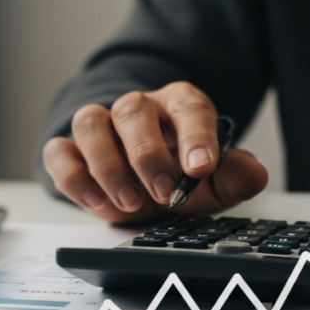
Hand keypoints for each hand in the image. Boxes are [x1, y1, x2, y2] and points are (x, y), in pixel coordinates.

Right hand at [42, 82, 267, 223]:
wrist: (144, 188)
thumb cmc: (181, 178)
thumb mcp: (215, 183)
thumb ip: (236, 177)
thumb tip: (252, 173)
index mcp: (179, 106)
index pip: (188, 107)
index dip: (195, 135)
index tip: (201, 168)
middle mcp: (137, 108)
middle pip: (132, 111)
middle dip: (147, 155)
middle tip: (163, 192)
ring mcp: (100, 126)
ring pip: (90, 123)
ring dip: (107, 165)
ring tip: (129, 203)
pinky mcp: (69, 150)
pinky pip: (58, 151)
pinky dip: (72, 176)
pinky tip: (94, 202)